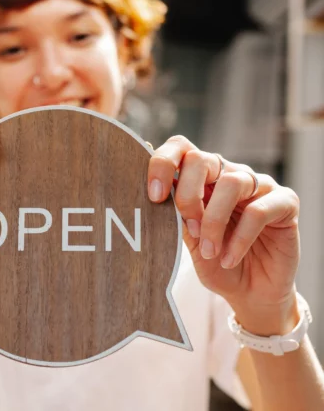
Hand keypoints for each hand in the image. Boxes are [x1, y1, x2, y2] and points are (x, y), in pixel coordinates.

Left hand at [148, 136, 300, 334]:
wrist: (250, 292)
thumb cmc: (215, 262)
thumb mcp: (189, 241)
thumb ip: (176, 216)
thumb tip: (156, 196)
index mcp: (201, 178)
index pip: (180, 148)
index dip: (163, 164)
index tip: (154, 196)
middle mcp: (228, 174)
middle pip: (202, 159)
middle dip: (187, 196)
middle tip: (190, 229)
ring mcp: (259, 185)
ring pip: (231, 183)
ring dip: (214, 222)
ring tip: (209, 251)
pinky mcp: (285, 202)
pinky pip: (258, 211)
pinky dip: (239, 239)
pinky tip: (228, 259)